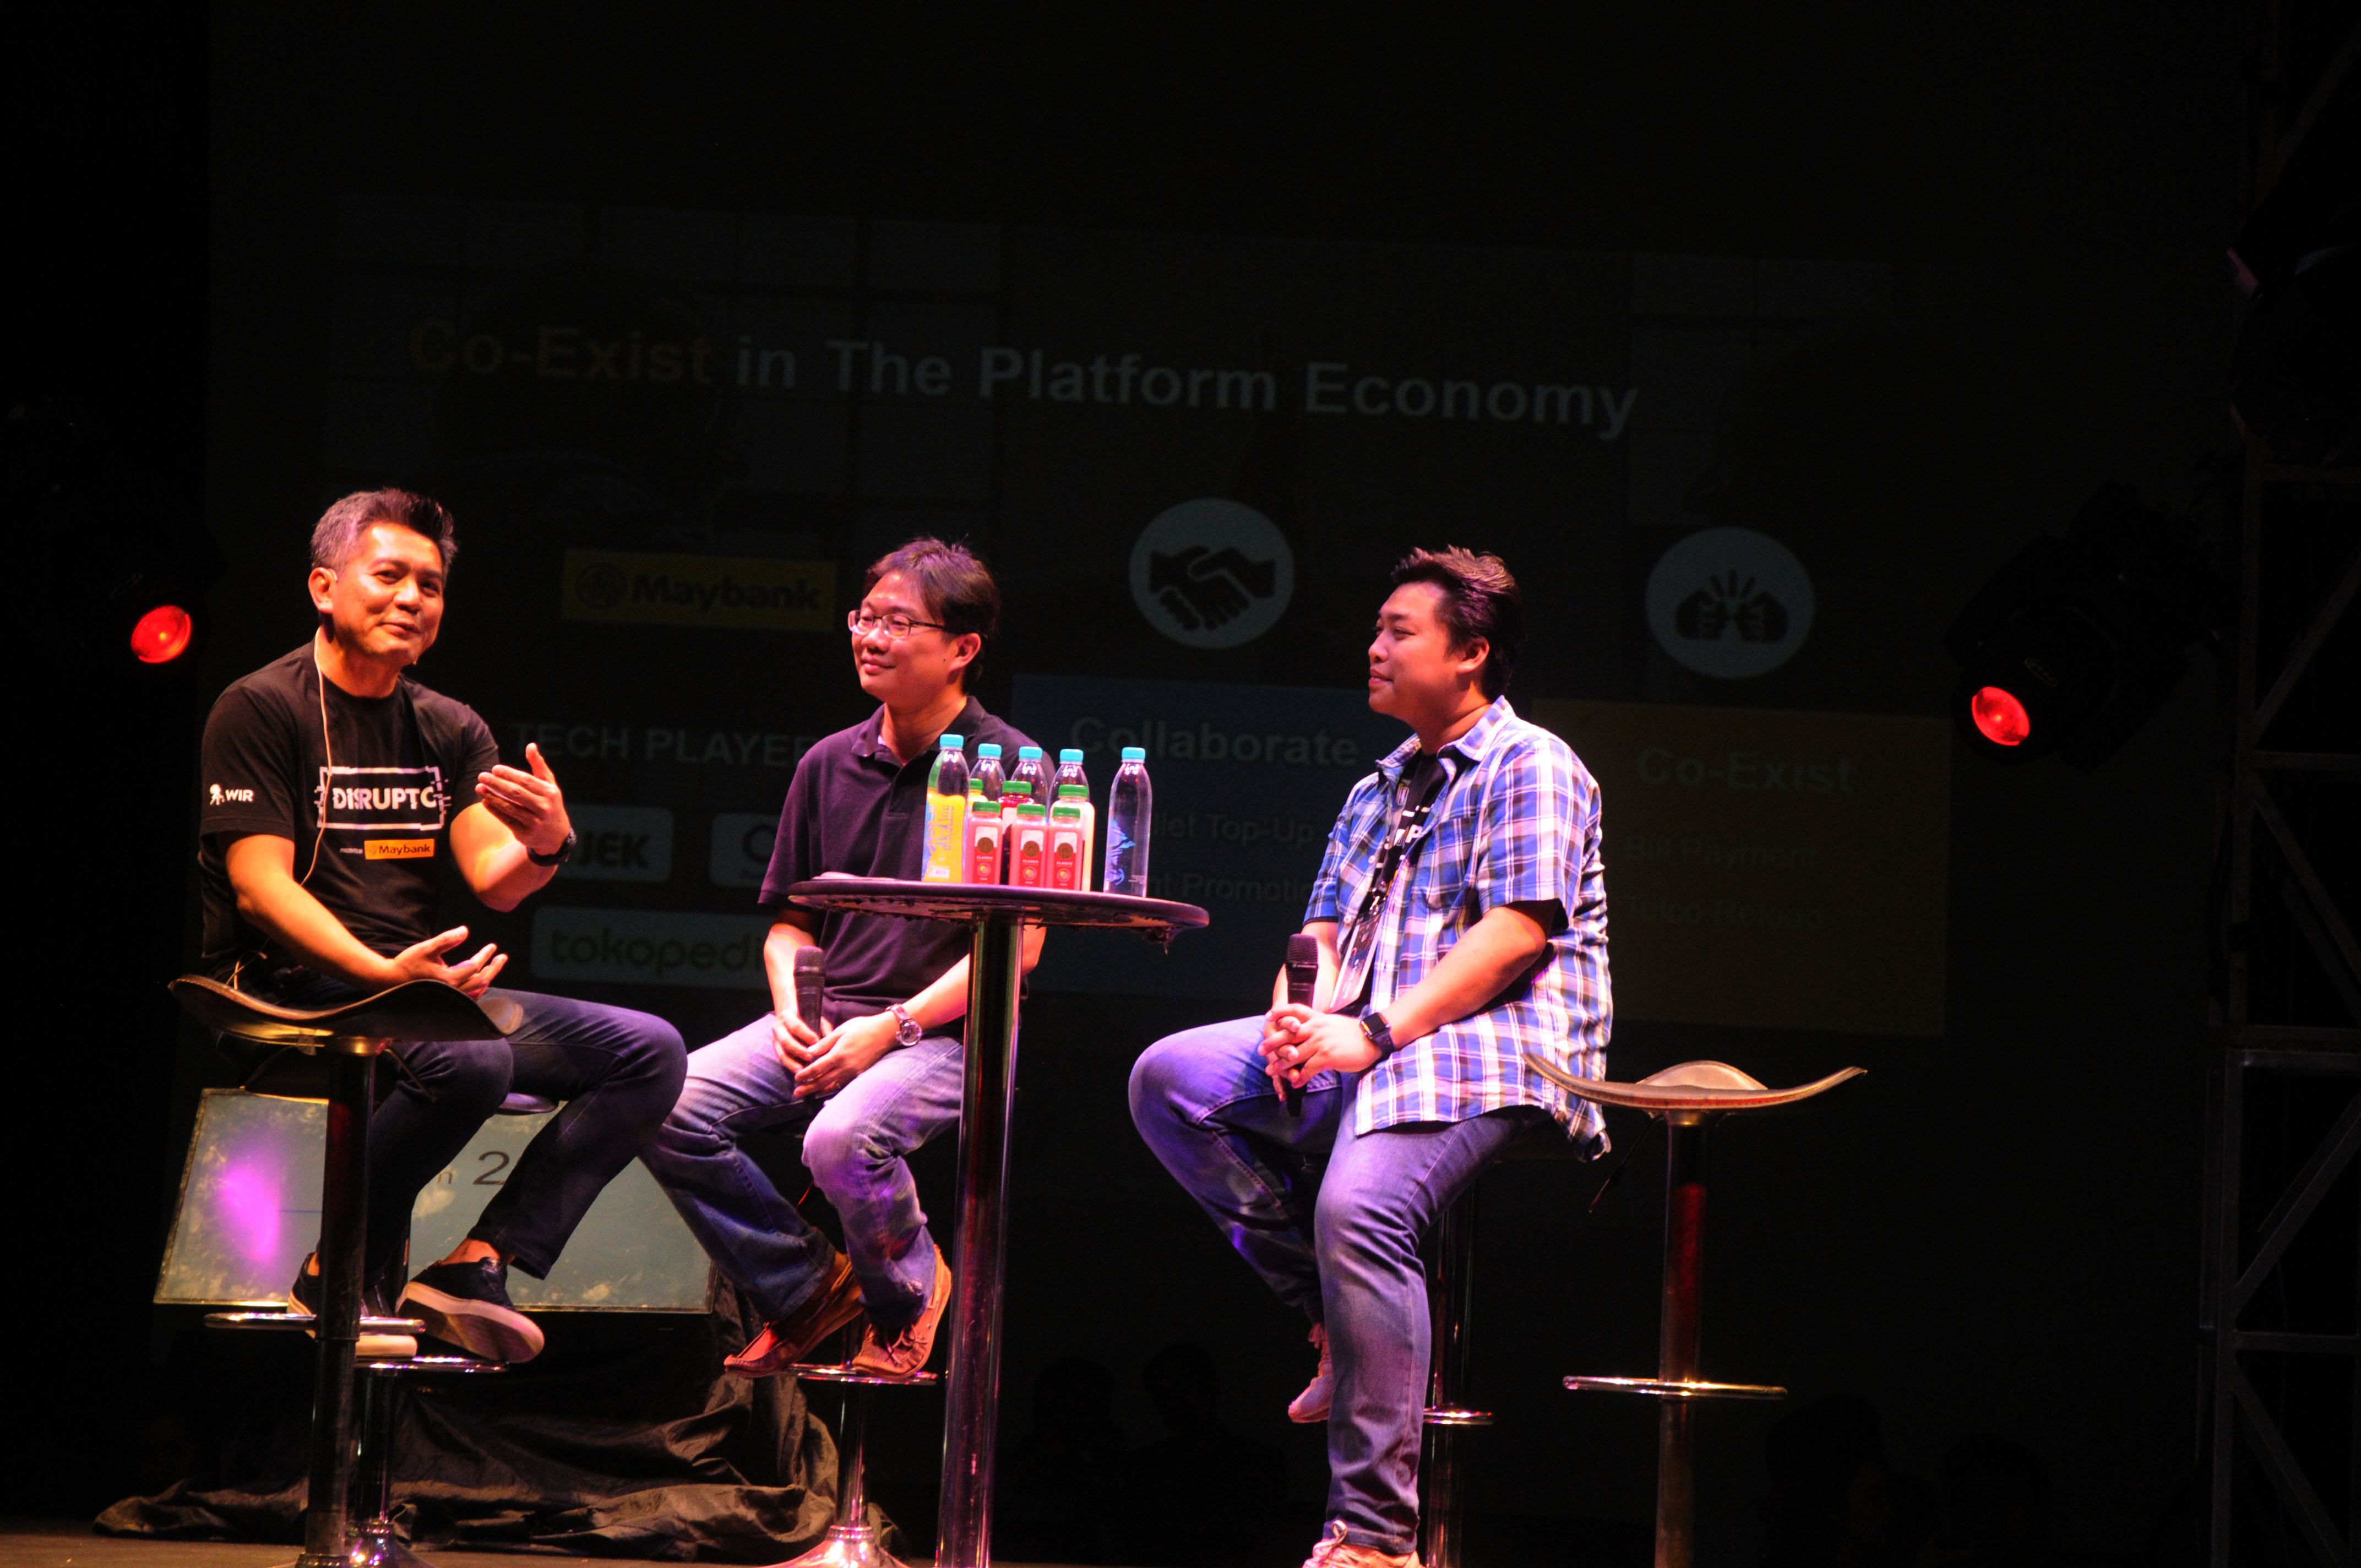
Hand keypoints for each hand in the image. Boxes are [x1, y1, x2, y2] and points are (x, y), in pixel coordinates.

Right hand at [382, 925, 506, 997]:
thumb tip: (465, 931)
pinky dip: (477, 988)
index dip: (485, 956)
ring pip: (476, 991)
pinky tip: (479, 981)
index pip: (475, 967)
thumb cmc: (407, 964)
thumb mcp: (426, 948)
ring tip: (494, 967)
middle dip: (493, 968)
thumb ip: (446, 939)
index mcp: (449, 980)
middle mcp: (453, 992)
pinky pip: (469, 997)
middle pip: (481, 981)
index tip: (493, 946)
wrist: (389, 981)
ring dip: (487, 979)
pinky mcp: (446, 999)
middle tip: (503, 957)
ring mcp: (450, 998)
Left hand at [477, 743, 570, 858]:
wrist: (556, 836)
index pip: (526, 781)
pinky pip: (506, 820)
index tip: (495, 768)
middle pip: (516, 793)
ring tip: (479, 788)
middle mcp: (544, 808)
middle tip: (482, 775)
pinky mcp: (525, 834)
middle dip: (497, 783)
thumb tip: (531, 745)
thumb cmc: (550, 804)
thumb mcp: (549, 785)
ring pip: (509, 807)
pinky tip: (485, 801)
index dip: (509, 774)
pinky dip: (495, 810)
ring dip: (492, 797)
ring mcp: (534, 822)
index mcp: (550, 793)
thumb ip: (539, 766)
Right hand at [771, 1009, 822, 1071]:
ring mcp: (775, 1039)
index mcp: (788, 1016)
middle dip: (798, 1050)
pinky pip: (782, 1059)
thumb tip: (830, 1040)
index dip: (806, 1035)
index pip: (796, 1026)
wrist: (791, 1017)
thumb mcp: (816, 1019)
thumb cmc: (807, 1019)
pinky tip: (799, 1071)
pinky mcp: (776, 1048)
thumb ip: (823, 1028)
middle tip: (810, 1057)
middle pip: (786, 1041)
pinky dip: (790, 1066)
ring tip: (803, 1070)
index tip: (816, 1042)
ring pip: (782, 1053)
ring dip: (792, 1062)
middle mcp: (778, 1027)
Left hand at [793, 1011, 901, 1098]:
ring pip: (833, 1085)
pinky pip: (843, 1084)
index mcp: (839, 1055)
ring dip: (819, 1090)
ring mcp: (853, 1072)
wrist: (884, 1033)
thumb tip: (809, 1051)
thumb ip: (824, 1043)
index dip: (805, 1074)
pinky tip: (826, 1089)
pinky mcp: (860, 1074)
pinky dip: (832, 1088)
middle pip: (823, 1081)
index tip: (797, 1077)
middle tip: (797, 1092)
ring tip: (809, 1093)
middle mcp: (846, 1067)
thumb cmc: (862, 1027)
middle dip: (809, 1087)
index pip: (817, 1068)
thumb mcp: (841, 1030)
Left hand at [1259, 1004, 1381, 1093]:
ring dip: (1282, 1065)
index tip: (1268, 1017)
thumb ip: (1318, 1025)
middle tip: (1261, 1050)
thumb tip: (1307, 1032)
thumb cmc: (1353, 1033)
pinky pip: (1308, 1069)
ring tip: (1273, 1071)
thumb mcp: (1333, 1023)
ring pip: (1294, 1054)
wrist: (1371, 1039)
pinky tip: (1296, 1083)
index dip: (1280, 1012)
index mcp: (1317, 1018)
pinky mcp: (1327, 1056)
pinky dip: (1300, 1077)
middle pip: (1288, 1034)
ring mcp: (1320, 1042)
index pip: (1295, 1010)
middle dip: (1272, 1043)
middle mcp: (1316, 1028)